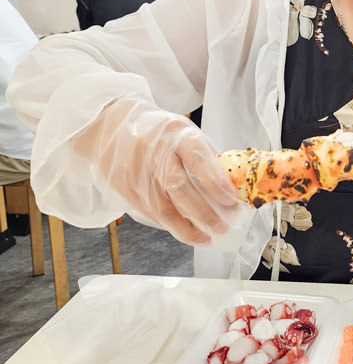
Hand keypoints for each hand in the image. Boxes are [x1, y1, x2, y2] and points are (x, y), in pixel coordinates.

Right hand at [79, 97, 240, 244]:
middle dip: (202, 212)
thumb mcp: (183, 131)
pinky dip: (169, 224)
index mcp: (175, 134)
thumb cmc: (157, 130)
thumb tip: (228, 185)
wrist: (111, 124)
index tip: (230, 200)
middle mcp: (155, 152)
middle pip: (179, 187)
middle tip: (220, 228)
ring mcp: (137, 171)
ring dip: (185, 228)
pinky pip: (149, 212)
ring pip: (161, 206)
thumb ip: (205, 156)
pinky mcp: (124, 187)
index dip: (214, 180)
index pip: (197, 158)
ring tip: (204, 239)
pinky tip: (183, 230)